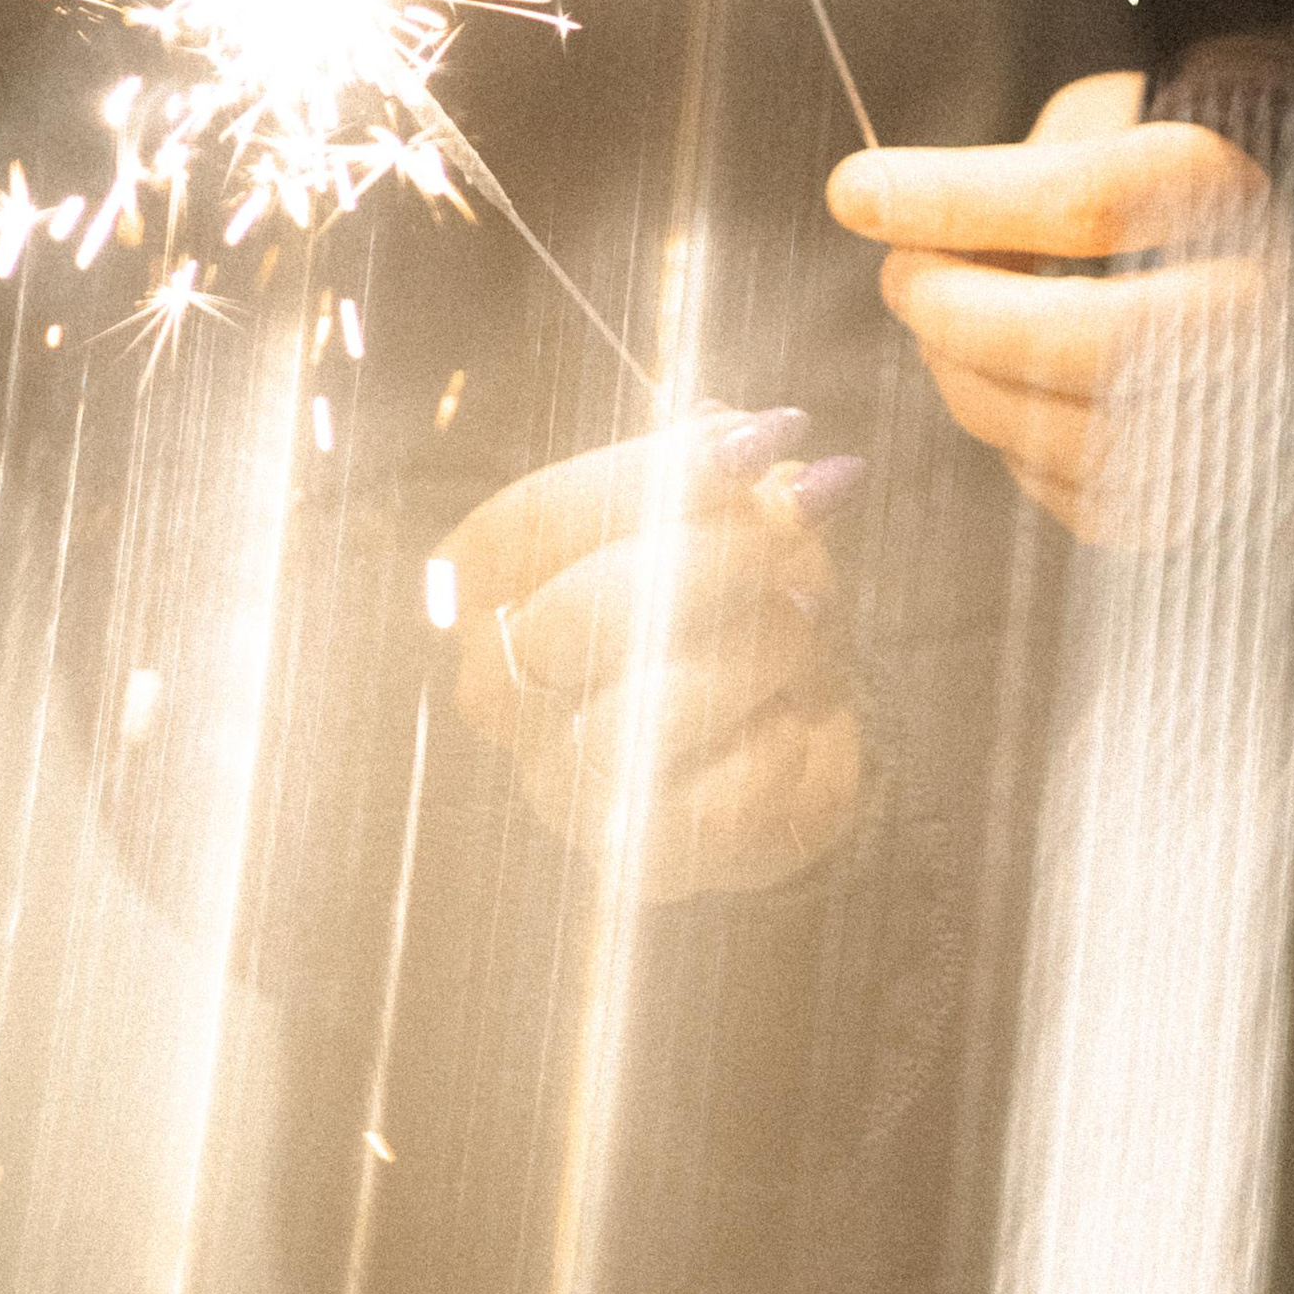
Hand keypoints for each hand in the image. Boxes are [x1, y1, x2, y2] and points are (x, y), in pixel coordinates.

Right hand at [433, 411, 866, 901]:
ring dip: (758, 646)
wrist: (777, 725)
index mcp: (490, 582)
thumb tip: (764, 438)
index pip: (534, 519)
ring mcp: (560, 780)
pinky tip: (792, 712)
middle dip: (714, 558)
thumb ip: (733, 471)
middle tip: (799, 526)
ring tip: (803, 619)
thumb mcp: (728, 510)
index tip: (756, 441)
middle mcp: (502, 686)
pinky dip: (783, 735)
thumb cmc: (728, 598)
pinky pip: (722, 789)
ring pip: (649, 709)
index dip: (647, 476)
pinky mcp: (640, 855)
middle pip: (578, 614)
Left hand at [826, 72, 1279, 546]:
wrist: (1287, 269)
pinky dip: (1010, 438)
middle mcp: (1262, 312)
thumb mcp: (1102, 127)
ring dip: (968, 379)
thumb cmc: (1164, 186)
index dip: (956, 200)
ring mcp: (1245, 418)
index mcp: (1233, 194)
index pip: (1089, 202)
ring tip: (946, 322)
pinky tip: (1004, 381)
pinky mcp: (1206, 498)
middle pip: (1090, 338)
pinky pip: (1074, 494)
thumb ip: (1001, 166)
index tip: (856, 194)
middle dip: (959, 311)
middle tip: (902, 275)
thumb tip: (870, 202)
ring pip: (1074, 433)